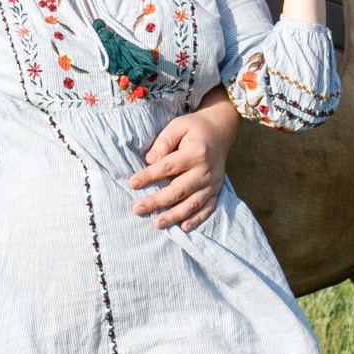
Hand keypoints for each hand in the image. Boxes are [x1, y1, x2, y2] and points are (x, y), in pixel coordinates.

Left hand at [128, 94, 237, 230]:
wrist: (221, 131)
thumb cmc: (194, 128)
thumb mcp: (178, 125)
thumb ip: (163, 141)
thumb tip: (150, 160)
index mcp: (196, 152)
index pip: (168, 167)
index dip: (149, 176)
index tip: (131, 183)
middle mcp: (206, 171)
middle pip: (178, 190)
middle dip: (156, 201)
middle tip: (137, 209)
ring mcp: (213, 183)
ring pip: (192, 203)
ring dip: (174, 215)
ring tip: (156, 224)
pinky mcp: (216, 191)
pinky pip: (207, 208)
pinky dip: (196, 219)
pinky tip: (183, 228)